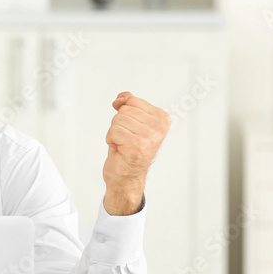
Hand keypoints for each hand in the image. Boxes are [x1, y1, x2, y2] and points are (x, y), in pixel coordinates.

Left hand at [101, 91, 170, 215]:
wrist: (125, 176)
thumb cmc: (128, 149)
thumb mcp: (131, 122)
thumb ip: (129, 104)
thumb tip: (121, 97)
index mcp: (162, 118)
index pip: (132, 101)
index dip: (124, 114)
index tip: (131, 129)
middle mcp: (159, 127)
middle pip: (124, 110)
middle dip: (118, 124)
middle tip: (126, 139)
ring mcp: (150, 137)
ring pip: (118, 120)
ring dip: (115, 133)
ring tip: (123, 144)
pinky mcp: (138, 145)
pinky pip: (113, 131)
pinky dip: (111, 140)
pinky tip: (120, 150)